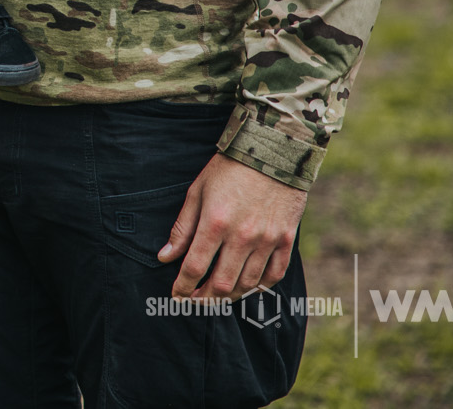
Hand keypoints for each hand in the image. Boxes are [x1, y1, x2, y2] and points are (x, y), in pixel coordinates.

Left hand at [159, 153, 308, 298]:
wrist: (272, 152)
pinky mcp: (286, 240)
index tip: (176, 295)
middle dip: (204, 298)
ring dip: (229, 295)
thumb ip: (182, 228)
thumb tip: (165, 257)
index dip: (182, 287)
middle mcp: (242, 237)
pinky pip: (274, 274)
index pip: (195, 268)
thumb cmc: (228, 170)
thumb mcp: (197, 192)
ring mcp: (267, 240)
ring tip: (217, 295)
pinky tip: (247, 286)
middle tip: (195, 299)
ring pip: (248, 284)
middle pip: (221, 283)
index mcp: (215, 224)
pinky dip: (259, 286)